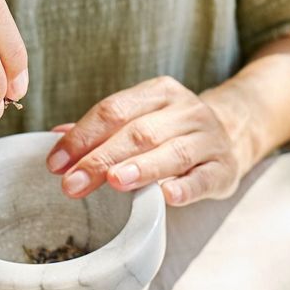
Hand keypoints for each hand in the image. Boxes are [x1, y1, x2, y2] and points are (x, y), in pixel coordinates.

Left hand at [45, 76, 241, 205]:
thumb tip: (55, 136)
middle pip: (139, 133)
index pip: (114, 110)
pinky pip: (204, 178)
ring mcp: (208, 139)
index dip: (82, 136)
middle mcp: (186, 110)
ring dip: (141, 168)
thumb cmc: (173, 132)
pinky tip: (167, 197)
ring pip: (172, 152)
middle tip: (72, 184)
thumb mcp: (141, 119)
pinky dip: (186, 188)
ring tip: (115, 181)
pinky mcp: (224, 168)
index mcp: (159, 93)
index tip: (56, 163)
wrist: (234, 135)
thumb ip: (102, 129)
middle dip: (102, 159)